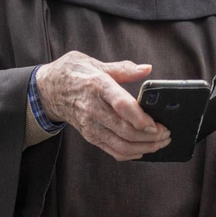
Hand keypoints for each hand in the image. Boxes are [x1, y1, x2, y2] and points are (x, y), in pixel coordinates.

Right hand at [35, 51, 168, 160]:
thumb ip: (124, 69)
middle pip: (124, 130)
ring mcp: (90, 125)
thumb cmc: (74, 73)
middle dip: (149, 136)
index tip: (156, 124)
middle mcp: (93, 108)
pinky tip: (143, 149)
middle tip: (167, 133)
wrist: (48, 89)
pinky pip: (112, 150)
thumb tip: (146, 69)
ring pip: (120, 145)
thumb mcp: (96, 63)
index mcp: (98, 85)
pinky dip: (130, 154)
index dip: (140, 118)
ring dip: (144, 147)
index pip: (121, 105)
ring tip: (160, 143)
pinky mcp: (89, 135)